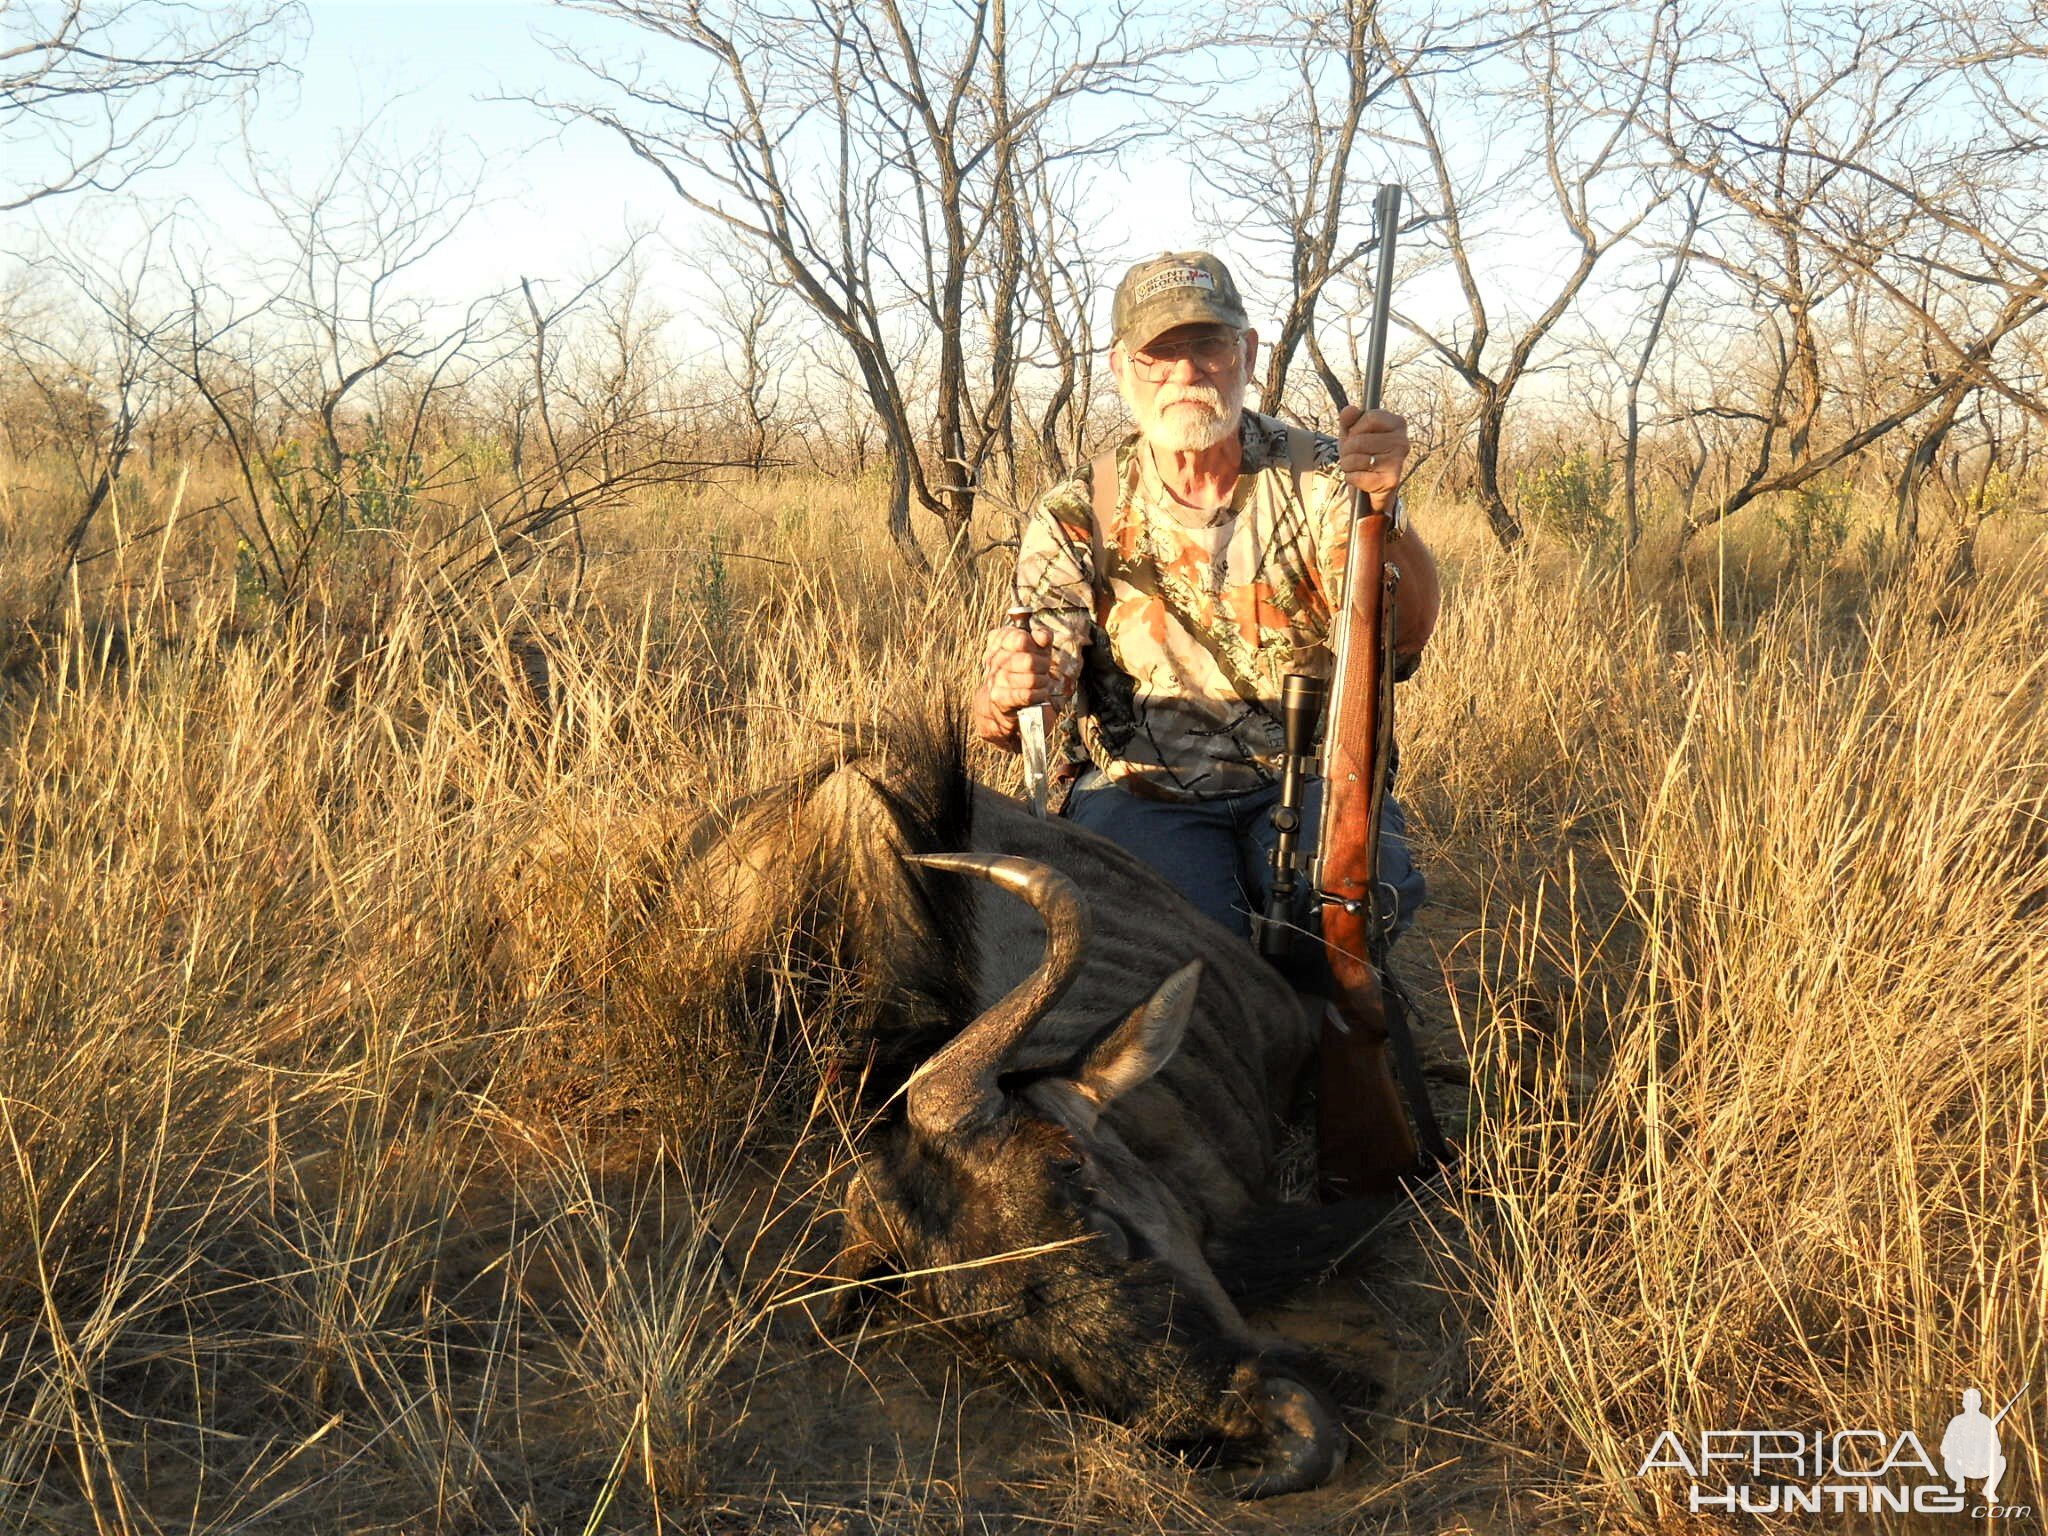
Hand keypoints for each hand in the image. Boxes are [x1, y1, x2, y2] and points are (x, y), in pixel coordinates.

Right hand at [974, 622, 1065, 746]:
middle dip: (1043, 666)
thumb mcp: (1037, 649)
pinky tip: (1039, 694)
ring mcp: (995, 679)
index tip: (1039, 651)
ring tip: (1041, 682)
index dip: (1036, 646)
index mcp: (1000, 640)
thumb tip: (1043, 636)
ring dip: (1042, 682)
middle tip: (1043, 669)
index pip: (1021, 639)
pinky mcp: (999, 698)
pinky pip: (1026, 695)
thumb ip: (1042, 637)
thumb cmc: (1024, 671)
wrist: (1004, 701)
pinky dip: (1038, 695)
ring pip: (1030, 679)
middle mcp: (994, 658)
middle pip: (1029, 661)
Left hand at [1336, 405, 1408, 511]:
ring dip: (1347, 464)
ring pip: (1356, 459)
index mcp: (1398, 424)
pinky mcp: (1390, 481)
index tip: (1356, 436)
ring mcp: (1398, 462)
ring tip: (1354, 466)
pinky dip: (1350, 478)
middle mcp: (1402, 441)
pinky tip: (1357, 477)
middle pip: (1359, 440)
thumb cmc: (1363, 453)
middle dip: (1347, 450)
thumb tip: (1349, 410)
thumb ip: (1349, 419)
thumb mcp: (1353, 432)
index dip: (1355, 428)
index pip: (1370, 417)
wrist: (1374, 487)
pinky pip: (1357, 476)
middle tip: (1351, 455)